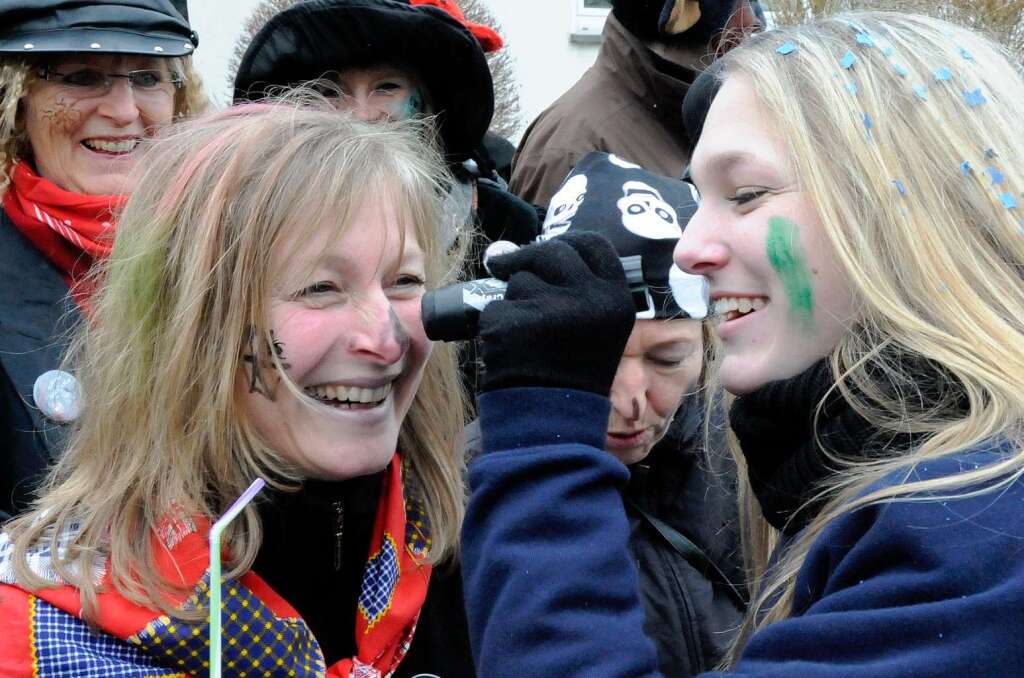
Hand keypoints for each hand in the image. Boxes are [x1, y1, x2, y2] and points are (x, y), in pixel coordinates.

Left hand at [479, 231, 634, 395]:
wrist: (552, 422)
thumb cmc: (572, 372)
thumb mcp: (596, 327)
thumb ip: (574, 287)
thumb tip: (509, 250)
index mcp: (616, 298)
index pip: (592, 244)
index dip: (568, 242)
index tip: (551, 249)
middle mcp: (589, 298)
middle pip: (551, 252)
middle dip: (526, 258)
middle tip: (505, 266)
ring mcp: (551, 309)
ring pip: (519, 280)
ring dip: (514, 300)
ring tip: (527, 336)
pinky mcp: (514, 322)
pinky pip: (495, 307)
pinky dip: (495, 325)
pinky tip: (510, 349)